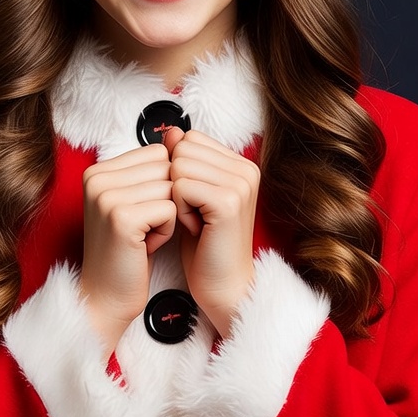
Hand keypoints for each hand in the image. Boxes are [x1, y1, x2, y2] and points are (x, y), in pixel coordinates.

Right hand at [80, 144, 176, 353]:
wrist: (106, 297)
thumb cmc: (128, 250)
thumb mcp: (134, 200)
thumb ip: (152, 168)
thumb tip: (181, 132)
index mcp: (98, 169)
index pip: (157, 154)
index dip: (162, 185)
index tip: (142, 213)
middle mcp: (97, 177)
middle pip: (166, 168)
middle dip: (167, 199)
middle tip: (143, 228)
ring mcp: (106, 196)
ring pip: (171, 188)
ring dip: (168, 216)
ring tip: (143, 237)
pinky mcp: (121, 217)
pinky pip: (170, 208)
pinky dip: (167, 229)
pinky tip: (145, 246)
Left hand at [164, 127, 259, 337]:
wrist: (222, 286)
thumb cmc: (204, 243)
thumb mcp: (190, 194)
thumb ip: (183, 159)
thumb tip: (171, 130)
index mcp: (240, 162)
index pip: (189, 139)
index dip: (180, 170)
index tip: (195, 201)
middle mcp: (246, 168)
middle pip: (181, 150)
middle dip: (177, 184)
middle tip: (195, 214)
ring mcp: (240, 184)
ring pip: (178, 166)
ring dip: (177, 198)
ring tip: (197, 222)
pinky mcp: (228, 202)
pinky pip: (180, 187)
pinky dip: (179, 211)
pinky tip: (196, 229)